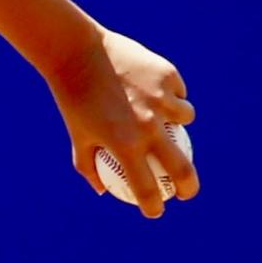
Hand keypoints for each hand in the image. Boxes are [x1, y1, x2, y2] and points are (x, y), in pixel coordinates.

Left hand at [47, 26, 197, 219]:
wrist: (77, 52)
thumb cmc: (73, 98)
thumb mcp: (77, 135)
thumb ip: (89, 166)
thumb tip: (103, 190)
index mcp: (124, 145)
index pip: (146, 188)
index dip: (153, 206)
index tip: (156, 210)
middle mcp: (148, 126)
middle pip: (181, 167)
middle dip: (188, 186)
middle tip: (187, 191)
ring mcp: (161, 100)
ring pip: (186, 120)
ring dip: (181, 125)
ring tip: (171, 124)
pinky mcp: (167, 76)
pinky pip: (178, 92)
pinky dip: (173, 96)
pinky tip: (164, 96)